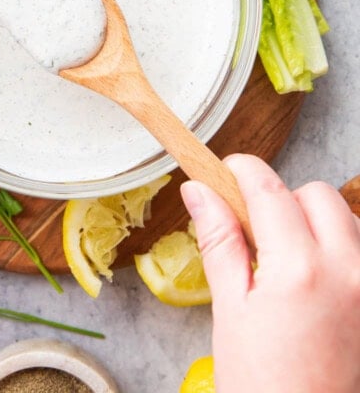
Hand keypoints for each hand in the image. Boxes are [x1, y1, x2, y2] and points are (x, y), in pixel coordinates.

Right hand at [181, 154, 359, 392]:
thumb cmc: (263, 387)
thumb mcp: (230, 311)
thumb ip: (218, 241)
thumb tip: (197, 190)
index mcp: (298, 269)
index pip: (269, 189)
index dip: (243, 171)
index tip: (227, 172)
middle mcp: (347, 269)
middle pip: (315, 194)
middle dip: (283, 200)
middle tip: (257, 233)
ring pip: (347, 218)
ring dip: (317, 224)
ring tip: (290, 263)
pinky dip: (342, 249)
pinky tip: (319, 282)